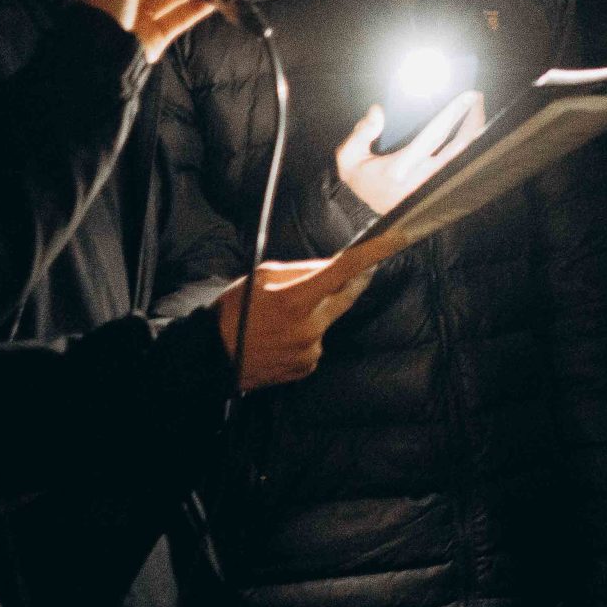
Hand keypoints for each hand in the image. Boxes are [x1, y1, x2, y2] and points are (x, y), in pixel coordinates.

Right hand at [208, 261, 367, 392]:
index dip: (372, 254)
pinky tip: (280, 337)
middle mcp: (308, 328)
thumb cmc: (233, 311)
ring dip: (316, 312)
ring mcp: (309, 351)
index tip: (396, 239)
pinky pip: (316, 342)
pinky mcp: (306, 367)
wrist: (211, 357)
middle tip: (348, 271)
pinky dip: (306, 334)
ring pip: (327, 320)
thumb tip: (332, 267)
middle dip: (349, 282)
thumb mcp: (262, 277)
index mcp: (295, 300)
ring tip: (280, 318)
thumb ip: (302, 271)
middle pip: (345, 297)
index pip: (342, 271)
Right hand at [335, 90, 486, 214]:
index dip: (452, 115)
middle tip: (478, 98)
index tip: (467, 97)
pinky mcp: (435, 187)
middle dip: (472, 122)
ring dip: (472, 133)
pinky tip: (470, 130)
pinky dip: (466, 146)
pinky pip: (456, 163)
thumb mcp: (348, 156)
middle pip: (458, 147)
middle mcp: (422, 177)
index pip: (433, 136)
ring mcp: (432, 184)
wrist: (360, 212)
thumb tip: (378, 110)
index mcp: (400, 167)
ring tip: (478, 110)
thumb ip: (362, 133)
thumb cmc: (357, 179)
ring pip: (461, 156)